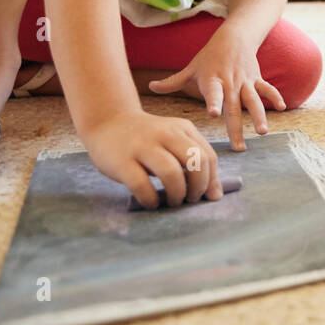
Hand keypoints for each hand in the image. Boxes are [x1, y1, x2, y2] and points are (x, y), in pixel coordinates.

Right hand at [84, 110, 221, 209]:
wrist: (108, 122)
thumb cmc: (147, 140)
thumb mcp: (174, 142)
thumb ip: (196, 163)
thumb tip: (216, 195)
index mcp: (183, 128)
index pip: (208, 157)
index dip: (211, 181)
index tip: (205, 196)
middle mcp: (165, 134)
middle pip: (196, 162)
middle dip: (198, 187)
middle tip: (189, 200)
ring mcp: (143, 146)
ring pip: (171, 173)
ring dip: (177, 194)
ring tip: (172, 201)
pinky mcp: (122, 161)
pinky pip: (142, 184)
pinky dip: (150, 199)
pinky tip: (151, 203)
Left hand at [148, 25, 286, 150]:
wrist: (234, 36)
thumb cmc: (209, 56)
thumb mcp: (191, 68)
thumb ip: (173, 82)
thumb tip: (150, 87)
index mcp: (213, 81)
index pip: (213, 93)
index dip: (214, 102)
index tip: (213, 114)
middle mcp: (230, 82)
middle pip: (234, 107)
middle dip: (237, 127)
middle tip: (239, 147)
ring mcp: (245, 81)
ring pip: (254, 100)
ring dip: (259, 116)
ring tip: (262, 132)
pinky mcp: (257, 79)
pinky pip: (267, 89)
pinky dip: (275, 97)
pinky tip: (282, 108)